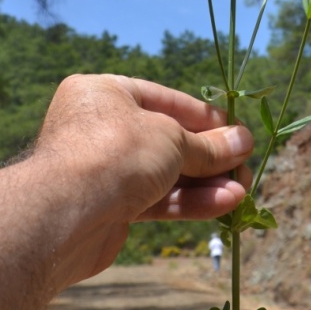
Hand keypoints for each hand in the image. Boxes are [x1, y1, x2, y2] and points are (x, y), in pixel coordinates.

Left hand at [33, 75, 252, 284]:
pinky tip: (225, 204)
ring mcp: (104, 170)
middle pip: (167, 140)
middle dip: (209, 156)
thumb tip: (243, 141)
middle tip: (246, 167)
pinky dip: (189, 202)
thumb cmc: (116, 152)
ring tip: (244, 190)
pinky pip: (156, 199)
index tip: (239, 132)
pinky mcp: (110, 208)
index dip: (206, 118)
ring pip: (164, 173)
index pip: (165, 100)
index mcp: (104, 93)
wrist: (65, 215)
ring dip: (205, 183)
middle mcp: (100, 128)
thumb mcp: (172, 139)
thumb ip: (207, 145)